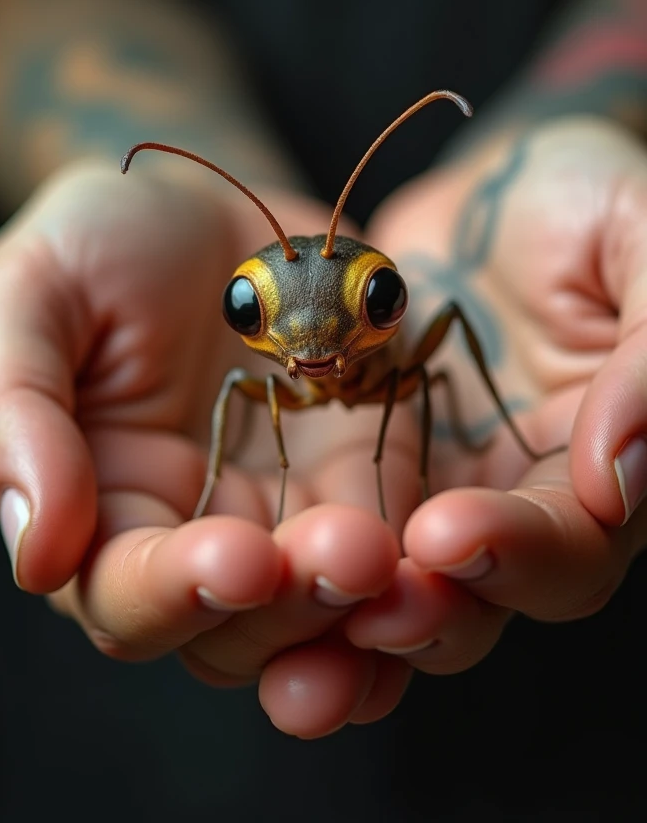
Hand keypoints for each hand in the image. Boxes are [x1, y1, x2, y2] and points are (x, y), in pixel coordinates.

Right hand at [0, 159, 417, 736]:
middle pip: (236, 628)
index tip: (236, 557)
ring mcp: (287, 513)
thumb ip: (10, 411)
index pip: (124, 592)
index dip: (175, 593)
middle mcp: (194, 534)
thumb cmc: (101, 242)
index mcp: (100, 508)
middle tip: (348, 554)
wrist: (208, 204)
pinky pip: (400, 552)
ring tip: (408, 564)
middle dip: (292, 607)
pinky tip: (455, 563)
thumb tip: (35, 552)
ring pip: (325, 613)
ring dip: (370, 612)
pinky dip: (427, 575)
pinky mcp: (364, 479)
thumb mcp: (32, 295)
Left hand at [342, 116, 646, 676]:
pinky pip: (330, 539)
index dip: (521, 550)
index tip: (450, 530)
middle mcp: (519, 501)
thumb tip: (620, 476)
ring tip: (295, 654)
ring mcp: (436, 492)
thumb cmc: (577, 198)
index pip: (575, 542)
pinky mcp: (359, 474)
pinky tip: (243, 589)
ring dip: (350, 632)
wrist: (481, 197)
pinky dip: (293, 577)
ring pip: (401, 593)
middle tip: (367, 604)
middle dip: (427, 611)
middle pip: (484, 598)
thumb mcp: (636, 236)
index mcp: (600, 463)